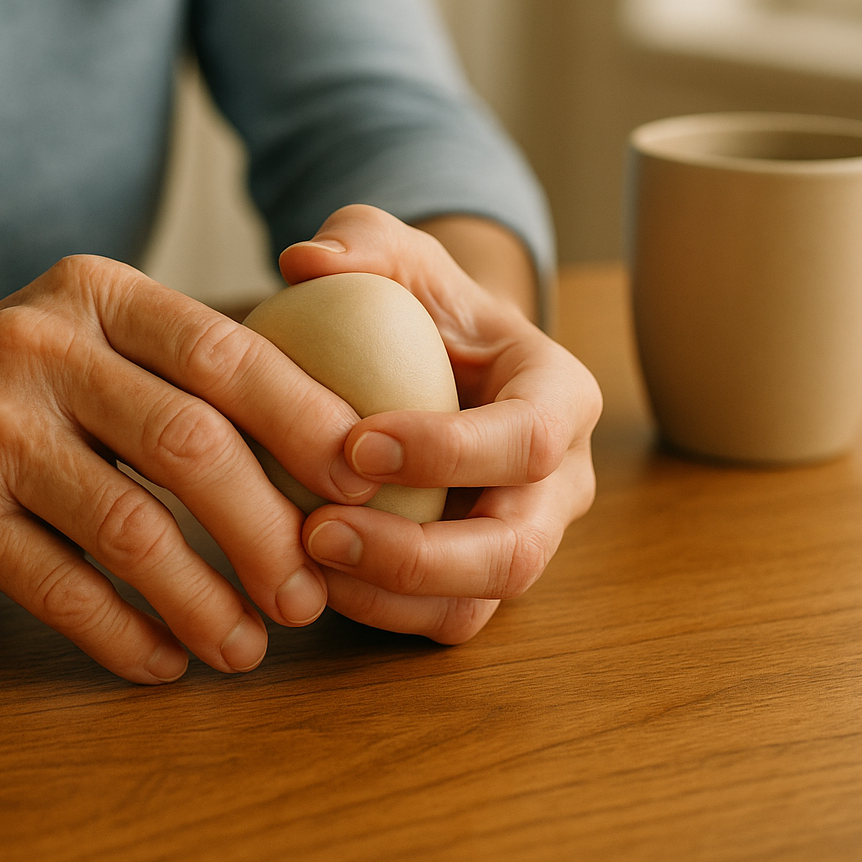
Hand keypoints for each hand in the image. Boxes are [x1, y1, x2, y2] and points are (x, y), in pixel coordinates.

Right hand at [0, 256, 378, 682]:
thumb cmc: (3, 398)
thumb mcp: (82, 345)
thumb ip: (180, 374)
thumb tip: (330, 449)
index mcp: (95, 295)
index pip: (227, 352)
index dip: (308, 422)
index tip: (363, 487)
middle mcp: (39, 346)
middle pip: (191, 444)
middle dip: (269, 530)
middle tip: (311, 594)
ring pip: (132, 530)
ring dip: (206, 601)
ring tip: (249, 647)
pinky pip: (63, 589)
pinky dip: (127, 635)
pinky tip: (165, 662)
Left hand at [278, 205, 600, 641]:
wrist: (438, 362)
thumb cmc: (422, 304)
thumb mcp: (398, 255)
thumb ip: (361, 240)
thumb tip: (307, 260)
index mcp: (560, 397)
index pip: (530, 440)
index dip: (449, 453)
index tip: (355, 445)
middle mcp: (559, 484)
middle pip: (517, 551)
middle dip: (416, 555)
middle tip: (318, 532)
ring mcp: (521, 540)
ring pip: (476, 605)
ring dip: (385, 597)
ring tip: (300, 559)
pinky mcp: (476, 582)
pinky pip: (436, 621)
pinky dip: (371, 610)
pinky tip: (304, 573)